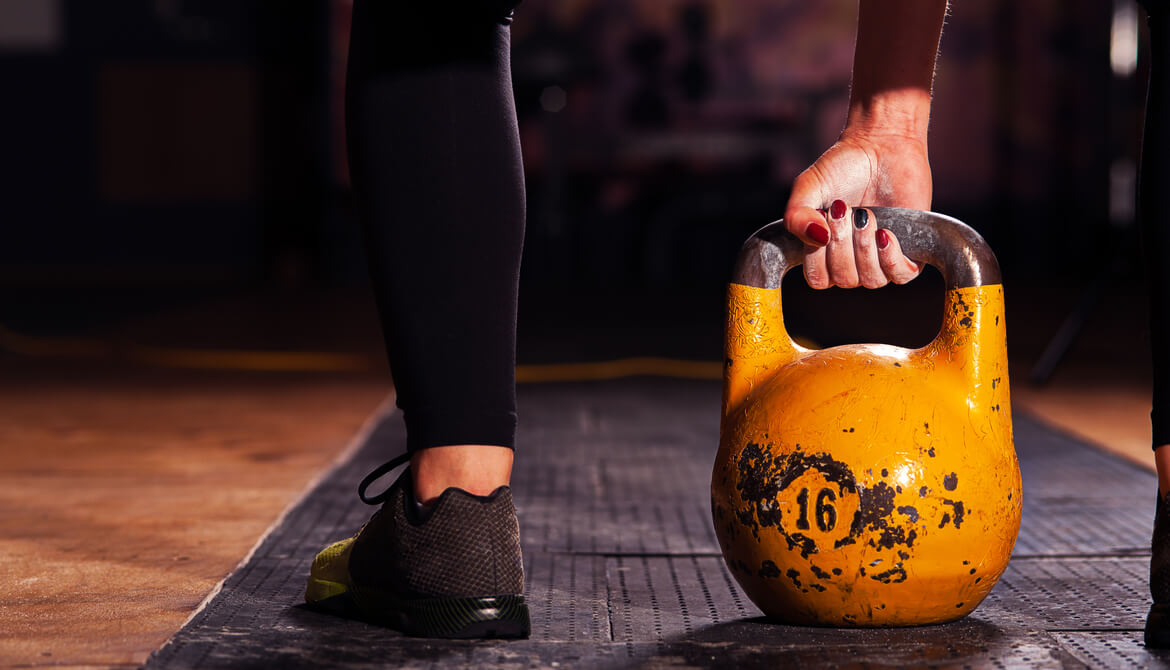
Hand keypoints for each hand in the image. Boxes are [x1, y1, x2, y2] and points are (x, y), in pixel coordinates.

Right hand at [783, 131, 928, 289]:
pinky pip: (900, 275)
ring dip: (865, 247)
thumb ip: (795, 216)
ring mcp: (880, 258)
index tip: (823, 216)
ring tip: (867, 215)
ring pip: (871, 280)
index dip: (818, 254)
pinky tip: (884, 233)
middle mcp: (852, 260)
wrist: (882, 145)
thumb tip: (816, 239)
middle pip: (843, 279)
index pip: (818, 278)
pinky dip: (890, 257)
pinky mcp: (909, 250)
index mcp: (824, 252)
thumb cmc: (842, 166)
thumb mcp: (808, 188)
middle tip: (846, 208)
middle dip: (842, 243)